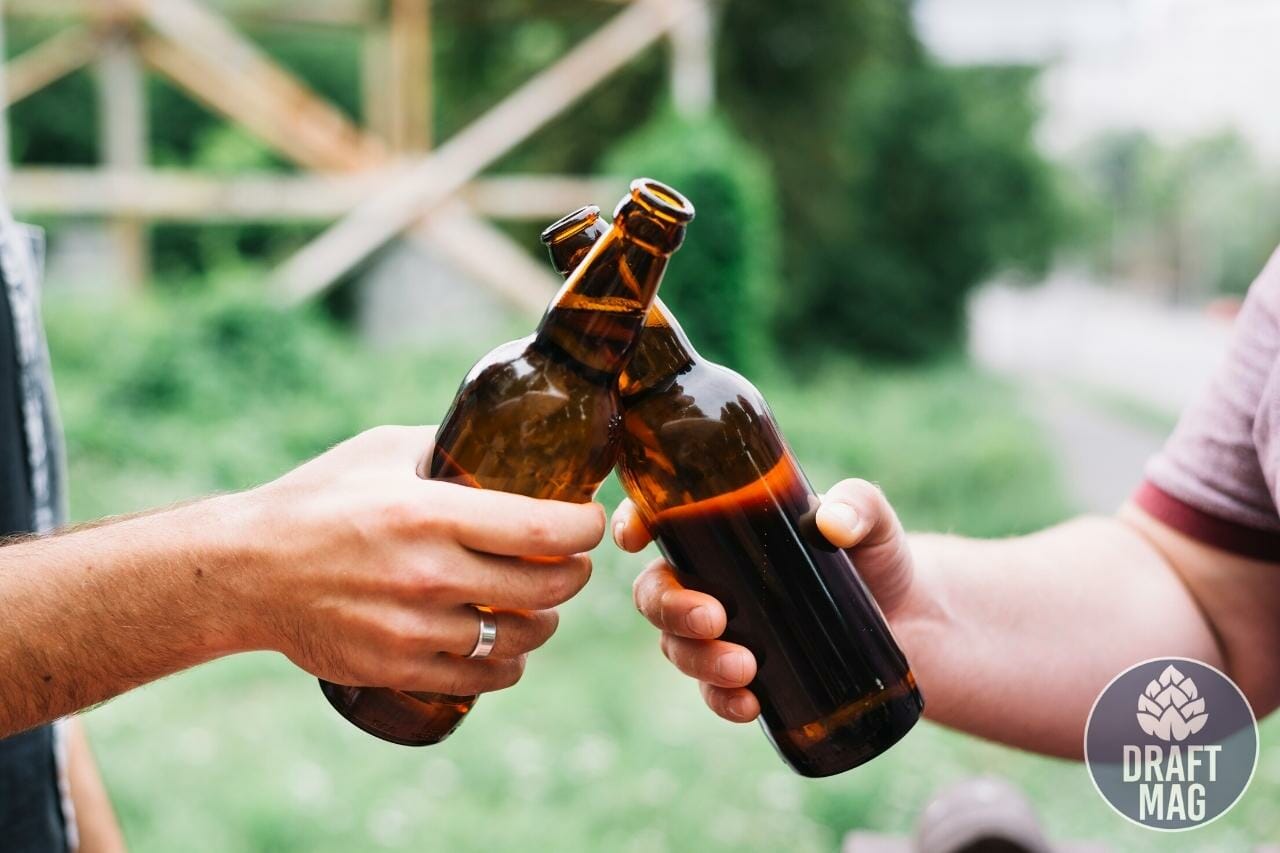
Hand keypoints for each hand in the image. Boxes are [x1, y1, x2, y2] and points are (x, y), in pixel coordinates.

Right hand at [231, 425, 604, 696]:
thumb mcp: (380, 451)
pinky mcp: (400, 667)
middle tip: (571, 562)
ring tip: (540, 605)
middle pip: (546, 587)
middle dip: (574, 574)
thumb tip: (497, 440)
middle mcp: (431, 574)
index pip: (544, 530)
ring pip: (521, 636)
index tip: (591, 520)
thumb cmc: (315, 500)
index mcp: (432, 513)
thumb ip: (444, 447)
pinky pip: (483, 676)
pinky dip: (508, 664)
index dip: (585, 527)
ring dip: (545, 621)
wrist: (245, 571)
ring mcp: (416, 628)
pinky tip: (508, 648)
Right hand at [614, 478, 914, 722]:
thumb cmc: (879, 555)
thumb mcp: (871, 520)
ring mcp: (725, 632)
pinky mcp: (747, 676)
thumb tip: (831, 524)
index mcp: (723, 530)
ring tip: (745, 668)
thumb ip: (857, 506)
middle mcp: (711, 580)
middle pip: (656, 593)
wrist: (915, 620)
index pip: (660, 521)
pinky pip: (713, 694)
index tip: (635, 537)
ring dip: (698, 660)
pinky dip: (722, 701)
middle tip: (714, 619)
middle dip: (670, 610)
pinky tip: (749, 704)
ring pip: (677, 647)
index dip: (632, 524)